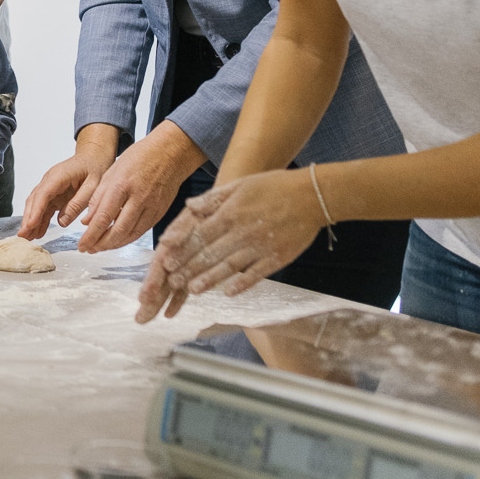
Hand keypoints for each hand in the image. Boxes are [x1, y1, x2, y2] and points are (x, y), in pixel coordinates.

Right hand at [19, 126, 119, 239]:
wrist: (94, 156)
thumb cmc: (95, 168)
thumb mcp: (93, 186)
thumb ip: (78, 203)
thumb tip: (62, 222)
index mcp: (58, 176)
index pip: (43, 194)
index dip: (35, 211)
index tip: (29, 225)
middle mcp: (49, 180)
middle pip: (34, 200)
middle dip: (28, 219)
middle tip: (22, 236)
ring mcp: (50, 187)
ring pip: (36, 205)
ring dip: (31, 221)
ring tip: (27, 238)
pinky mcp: (54, 193)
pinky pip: (44, 208)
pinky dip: (40, 220)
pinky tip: (37, 232)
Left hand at [76, 123, 204, 253]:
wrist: (169, 154)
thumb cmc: (138, 159)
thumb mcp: (111, 172)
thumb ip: (98, 198)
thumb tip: (87, 222)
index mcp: (121, 186)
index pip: (103, 218)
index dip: (91, 236)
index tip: (81, 245)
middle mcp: (137, 199)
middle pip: (117, 231)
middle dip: (100, 244)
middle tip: (88, 249)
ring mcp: (151, 208)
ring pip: (130, 235)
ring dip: (113, 245)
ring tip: (99, 248)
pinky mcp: (159, 213)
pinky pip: (141, 231)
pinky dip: (127, 239)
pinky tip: (116, 241)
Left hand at [136, 170, 325, 323]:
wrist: (313, 195)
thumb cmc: (273, 187)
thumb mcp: (240, 185)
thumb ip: (213, 199)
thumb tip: (189, 207)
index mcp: (231, 213)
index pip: (199, 235)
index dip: (182, 250)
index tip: (166, 262)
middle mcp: (243, 232)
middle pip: (210, 254)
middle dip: (189, 269)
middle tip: (171, 282)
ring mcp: (261, 246)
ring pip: (230, 267)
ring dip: (209, 279)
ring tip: (192, 290)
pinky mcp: (278, 257)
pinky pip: (257, 274)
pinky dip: (242, 284)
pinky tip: (228, 293)